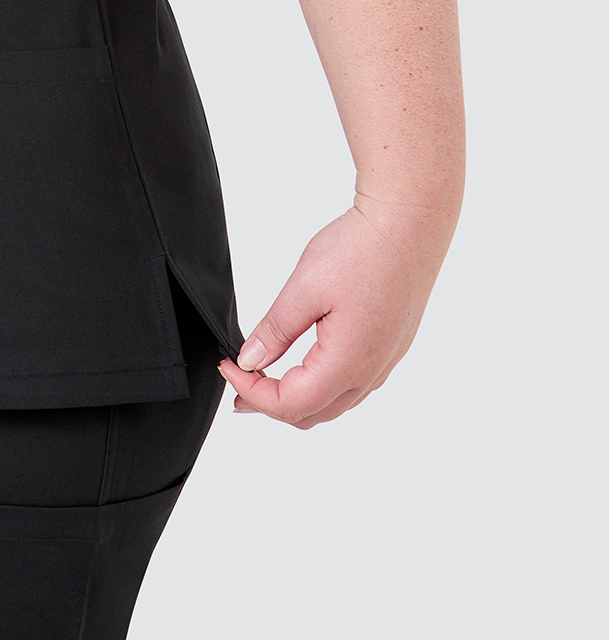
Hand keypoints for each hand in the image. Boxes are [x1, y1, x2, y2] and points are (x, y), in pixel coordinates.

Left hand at [218, 197, 452, 428]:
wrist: (409, 224)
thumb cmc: (362, 250)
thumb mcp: (304, 288)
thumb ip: (276, 330)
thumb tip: (251, 360)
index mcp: (347, 363)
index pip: (290, 405)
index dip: (252, 392)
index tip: (229, 367)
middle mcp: (370, 372)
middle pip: (313, 414)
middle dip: (270, 405)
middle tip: (240, 385)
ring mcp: (384, 362)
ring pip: (334, 404)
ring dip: (297, 398)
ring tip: (266, 379)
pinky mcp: (390, 347)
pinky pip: (352, 385)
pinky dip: (321, 386)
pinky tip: (305, 365)